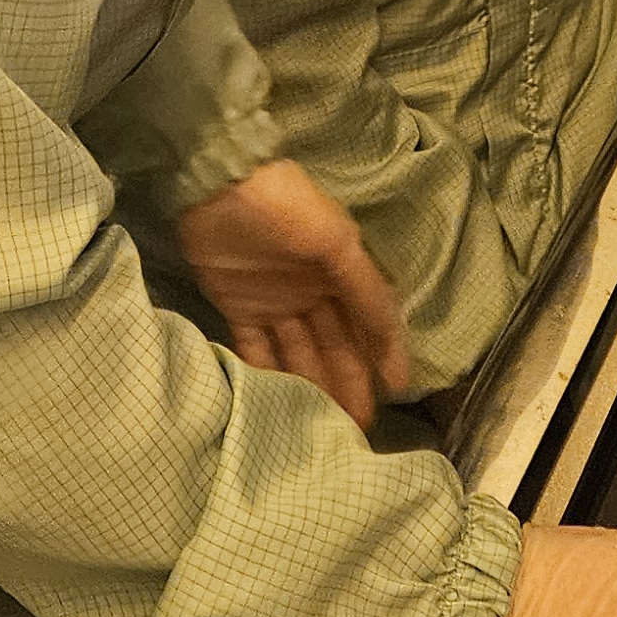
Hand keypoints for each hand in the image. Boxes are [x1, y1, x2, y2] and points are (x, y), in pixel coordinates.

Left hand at [174, 159, 411, 430]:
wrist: (218, 187)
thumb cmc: (287, 210)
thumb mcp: (337, 244)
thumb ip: (366, 292)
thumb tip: (391, 341)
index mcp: (341, 273)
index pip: (369, 323)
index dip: (385, 355)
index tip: (399, 393)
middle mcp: (313, 291)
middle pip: (335, 346)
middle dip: (349, 384)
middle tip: (358, 429)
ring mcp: (274, 301)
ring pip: (299, 353)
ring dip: (312, 386)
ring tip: (324, 426)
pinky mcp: (238, 306)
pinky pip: (256, 348)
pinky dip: (266, 373)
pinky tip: (276, 404)